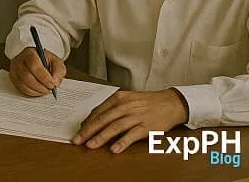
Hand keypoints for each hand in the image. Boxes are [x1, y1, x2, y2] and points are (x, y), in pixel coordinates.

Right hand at [8, 46, 65, 95]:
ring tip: (45, 90)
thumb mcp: (57, 62)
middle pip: (26, 77)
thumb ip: (58, 71)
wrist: (37, 60)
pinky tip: (38, 90)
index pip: (34, 65)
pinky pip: (21, 89)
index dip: (43, 77)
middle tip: (49, 89)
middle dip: (40, 86)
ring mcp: (14, 69)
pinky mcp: (13, 78)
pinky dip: (32, 92)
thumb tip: (54, 82)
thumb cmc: (46, 61)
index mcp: (30, 53)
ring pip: (23, 84)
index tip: (52, 84)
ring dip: (36, 90)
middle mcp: (19, 60)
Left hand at [72, 89, 188, 152]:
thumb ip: (112, 108)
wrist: (171, 103)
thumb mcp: (127, 99)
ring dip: (101, 138)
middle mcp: (125, 106)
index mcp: (118, 98)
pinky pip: (132, 135)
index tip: (78, 131)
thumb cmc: (147, 102)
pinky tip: (114, 149)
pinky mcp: (146, 126)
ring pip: (114, 127)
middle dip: (88, 131)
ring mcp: (136, 116)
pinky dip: (122, 142)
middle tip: (78, 140)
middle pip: (103, 119)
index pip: (98, 111)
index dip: (87, 122)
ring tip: (91, 146)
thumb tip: (94, 119)